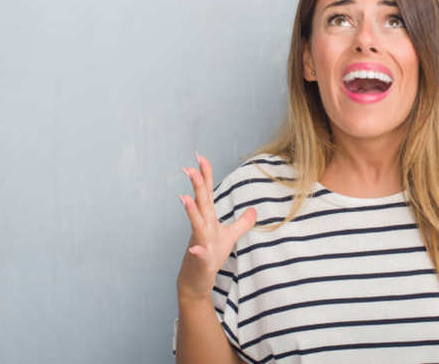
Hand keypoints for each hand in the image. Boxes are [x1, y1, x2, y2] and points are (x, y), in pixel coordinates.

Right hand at [176, 152, 256, 301]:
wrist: (196, 280)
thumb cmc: (211, 256)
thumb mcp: (230, 236)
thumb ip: (242, 222)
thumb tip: (254, 209)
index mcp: (208, 219)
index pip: (207, 194)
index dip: (205, 176)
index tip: (200, 157)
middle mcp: (202, 227)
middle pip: (200, 203)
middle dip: (196, 186)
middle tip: (189, 168)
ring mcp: (199, 243)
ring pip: (196, 225)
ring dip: (191, 212)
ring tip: (185, 197)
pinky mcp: (201, 261)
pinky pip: (199, 255)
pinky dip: (197, 251)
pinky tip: (196, 248)